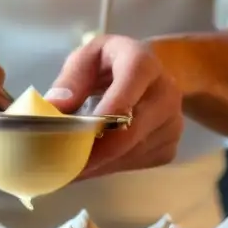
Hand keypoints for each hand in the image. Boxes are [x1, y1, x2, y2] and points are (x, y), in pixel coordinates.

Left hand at [47, 35, 183, 178]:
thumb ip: (71, 79)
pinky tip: (94, 161)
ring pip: (131, 153)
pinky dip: (110, 167)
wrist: (142, 81)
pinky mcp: (169, 147)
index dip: (110, 107)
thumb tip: (55, 107)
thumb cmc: (108, 67)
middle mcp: (166, 92)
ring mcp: (172, 123)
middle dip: (95, 150)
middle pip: (131, 129)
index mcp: (143, 62)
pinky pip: (136, 164)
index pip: (133, 80)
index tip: (83, 129)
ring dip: (99, 163)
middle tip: (62, 163)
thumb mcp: (85, 60)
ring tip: (71, 165)